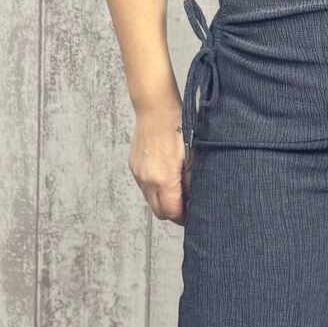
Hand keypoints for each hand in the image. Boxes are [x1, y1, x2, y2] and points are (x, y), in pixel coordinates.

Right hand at [128, 96, 189, 225]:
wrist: (155, 109)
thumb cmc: (178, 128)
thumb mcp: (193, 157)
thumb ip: (192, 182)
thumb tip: (194, 200)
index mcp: (163, 179)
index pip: (171, 213)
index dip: (183, 217)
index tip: (192, 214)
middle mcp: (147, 180)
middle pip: (159, 212)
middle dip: (173, 212)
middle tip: (187, 205)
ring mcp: (138, 174)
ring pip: (150, 201)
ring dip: (163, 201)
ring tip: (177, 189)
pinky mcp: (133, 167)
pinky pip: (144, 187)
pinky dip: (155, 189)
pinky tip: (166, 177)